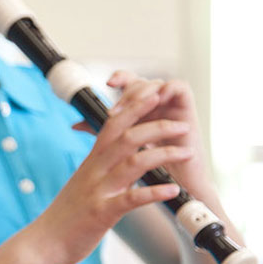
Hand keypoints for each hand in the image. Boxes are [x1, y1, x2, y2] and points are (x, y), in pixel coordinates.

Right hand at [33, 92, 193, 263]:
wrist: (44, 242)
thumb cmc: (65, 215)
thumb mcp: (82, 183)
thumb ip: (99, 167)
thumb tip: (117, 156)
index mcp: (91, 162)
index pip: (113, 125)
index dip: (135, 107)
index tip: (155, 93)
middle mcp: (94, 171)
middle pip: (127, 137)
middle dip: (157, 126)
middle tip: (182, 124)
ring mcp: (97, 191)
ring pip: (133, 163)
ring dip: (163, 153)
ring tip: (187, 151)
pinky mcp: (101, 214)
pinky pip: (131, 200)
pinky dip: (154, 193)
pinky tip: (173, 190)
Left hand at [103, 71, 210, 195]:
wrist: (172, 186)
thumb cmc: (148, 168)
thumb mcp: (120, 147)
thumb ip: (102, 132)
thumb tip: (75, 124)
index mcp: (140, 110)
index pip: (130, 83)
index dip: (121, 77)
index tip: (108, 83)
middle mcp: (155, 105)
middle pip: (141, 82)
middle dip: (126, 92)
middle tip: (114, 111)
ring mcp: (171, 107)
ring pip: (157, 83)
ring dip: (141, 93)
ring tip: (131, 110)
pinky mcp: (187, 111)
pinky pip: (180, 88)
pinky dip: (167, 89)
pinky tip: (156, 100)